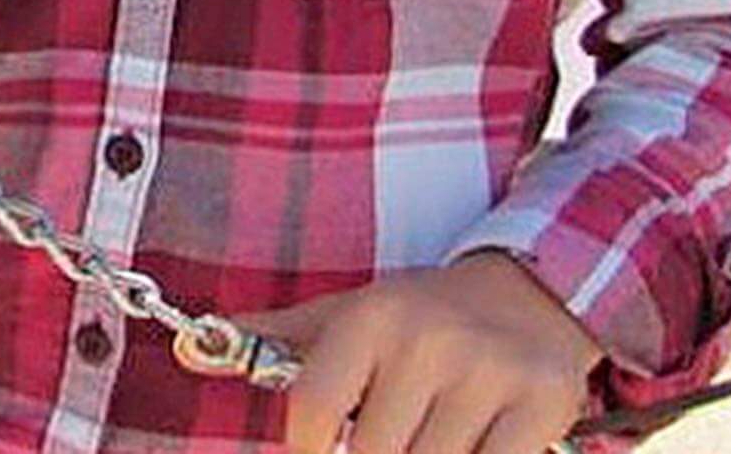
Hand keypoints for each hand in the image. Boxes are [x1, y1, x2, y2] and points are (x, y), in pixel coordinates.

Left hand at [244, 253, 601, 453]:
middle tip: (389, 437)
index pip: (316, 409)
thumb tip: (188, 351)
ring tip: (423, 439)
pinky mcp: (542, 404)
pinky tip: (464, 447)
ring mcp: (488, 372)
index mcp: (371, 317)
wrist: (528, 293)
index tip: (320, 451)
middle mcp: (427, 339)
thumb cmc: (418, 318)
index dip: (309, 450)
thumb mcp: (345, 314)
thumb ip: (273, 340)